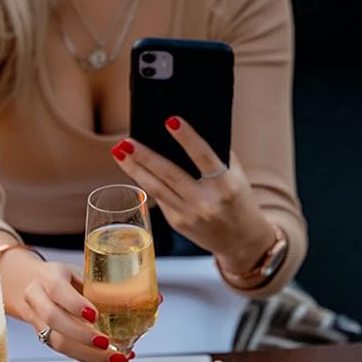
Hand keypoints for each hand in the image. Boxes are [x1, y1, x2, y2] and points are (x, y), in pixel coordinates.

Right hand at [0, 253, 125, 361]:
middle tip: (106, 343)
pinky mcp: (45, 337)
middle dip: (82, 335)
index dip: (75, 304)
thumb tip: (151, 299)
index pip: (57, 290)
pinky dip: (89, 357)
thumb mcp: (80, 272)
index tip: (94, 315)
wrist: (32, 286)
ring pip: (58, 341)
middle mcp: (38, 299)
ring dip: (89, 353)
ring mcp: (38, 321)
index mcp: (48, 277)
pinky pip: (65, 351)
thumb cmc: (63, 278)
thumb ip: (107, 285)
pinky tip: (109, 358)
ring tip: (115, 356)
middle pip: (55, 320)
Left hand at [111, 116, 273, 274]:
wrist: (241, 240)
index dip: (187, 138)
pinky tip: (133, 167)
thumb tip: (187, 128)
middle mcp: (206, 202)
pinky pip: (158, 198)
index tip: (170, 120)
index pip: (203, 157)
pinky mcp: (177, 224)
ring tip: (119, 152)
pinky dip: (145, 180)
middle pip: (169, 174)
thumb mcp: (236, 176)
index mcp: (225, 187)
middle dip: (145, 157)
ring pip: (156, 189)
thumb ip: (216, 155)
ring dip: (134, 169)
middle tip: (125, 141)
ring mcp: (189, 215)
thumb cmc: (238, 200)